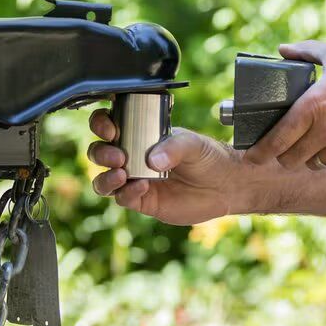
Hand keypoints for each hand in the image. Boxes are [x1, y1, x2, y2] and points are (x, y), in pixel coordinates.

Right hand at [86, 108, 253, 224]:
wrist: (226, 185)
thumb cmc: (209, 158)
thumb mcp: (193, 144)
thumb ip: (174, 147)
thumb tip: (152, 160)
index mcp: (141, 134)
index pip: (110, 124)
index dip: (102, 124)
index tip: (110, 129)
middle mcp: (133, 156)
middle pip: (99, 152)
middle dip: (101, 152)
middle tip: (118, 156)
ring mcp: (135, 179)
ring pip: (104, 179)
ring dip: (105, 178)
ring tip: (122, 174)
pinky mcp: (142, 200)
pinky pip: (123, 198)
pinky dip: (127, 193)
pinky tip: (143, 187)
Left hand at [245, 41, 325, 169]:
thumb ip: (305, 52)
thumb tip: (282, 50)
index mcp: (314, 106)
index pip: (276, 140)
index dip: (259, 153)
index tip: (250, 157)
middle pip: (291, 160)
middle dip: (284, 156)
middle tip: (283, 147)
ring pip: (315, 162)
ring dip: (310, 155)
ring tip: (315, 138)